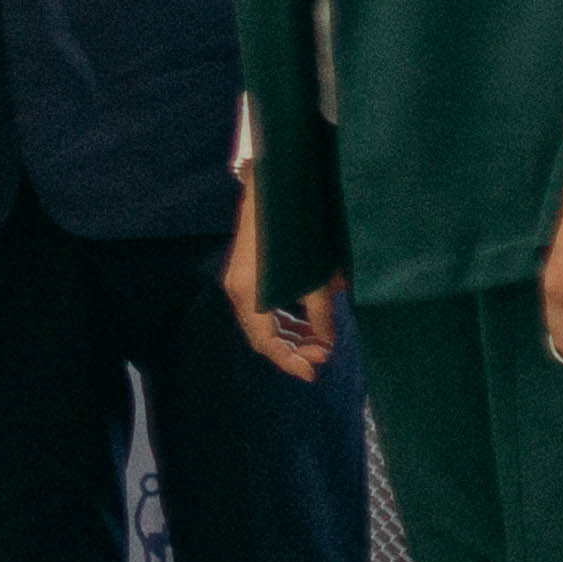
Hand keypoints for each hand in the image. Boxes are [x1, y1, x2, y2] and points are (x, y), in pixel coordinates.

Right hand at [222, 176, 335, 381]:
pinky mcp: (244, 271)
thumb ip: (320, 314)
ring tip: (319, 338)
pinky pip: (261, 305)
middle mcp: (237, 292)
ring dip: (289, 333)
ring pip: (261, 321)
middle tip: (324, 354)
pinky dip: (282, 316)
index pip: (267, 343)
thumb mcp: (315, 278)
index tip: (313, 374)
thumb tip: (325, 340)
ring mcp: (238, 281)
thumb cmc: (297, 231)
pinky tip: (304, 317)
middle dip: (293, 348)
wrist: (274, 187)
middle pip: (262, 335)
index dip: (289, 362)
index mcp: (249, 296)